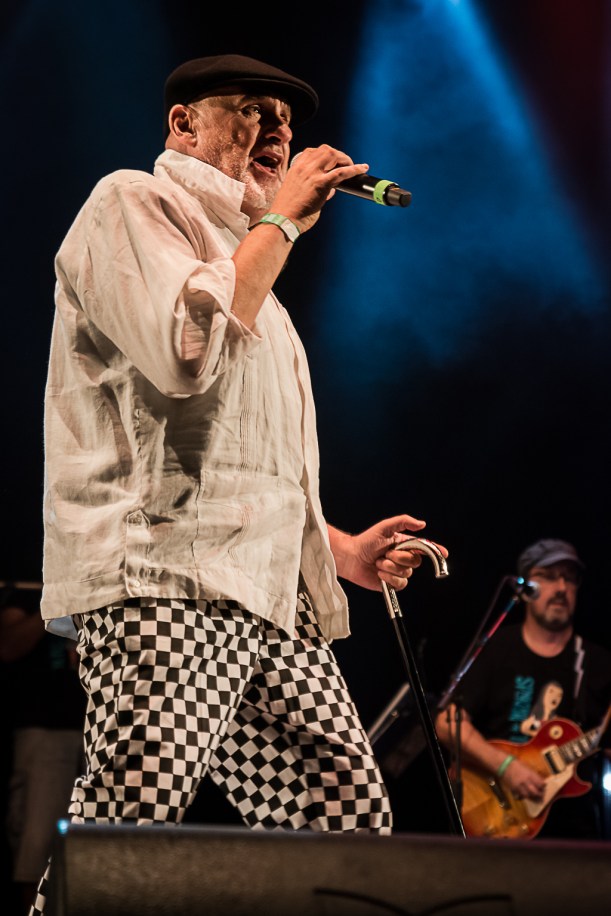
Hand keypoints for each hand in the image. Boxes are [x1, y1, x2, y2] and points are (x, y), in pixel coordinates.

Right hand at [270, 144, 368, 232]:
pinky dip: (354, 169)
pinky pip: (341, 172)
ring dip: (345, 159)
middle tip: (345, 165)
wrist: (282, 220)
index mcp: (296, 168)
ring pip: (333, 155)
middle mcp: (304, 167)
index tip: (332, 162)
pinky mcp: (320, 184)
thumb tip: (331, 190)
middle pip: (325, 150)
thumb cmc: (288, 211)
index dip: (325, 155)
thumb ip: (314, 188)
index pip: (312, 151)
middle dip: (338, 155)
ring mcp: (312, 174)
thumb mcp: (298, 193)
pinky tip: (362, 169)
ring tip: (352, 166)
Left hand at [329, 515, 447, 591]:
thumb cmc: (366, 541)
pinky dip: (388, 578)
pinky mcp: (392, 583)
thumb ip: (403, 522)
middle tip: (386, 553)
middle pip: (415, 561)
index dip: (436, 551)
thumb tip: (422, 524)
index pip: (424, 548)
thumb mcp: (385, 527)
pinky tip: (379, 573)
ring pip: (406, 573)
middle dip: (400, 557)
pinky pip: (400, 584)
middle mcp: (403, 558)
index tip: (444, 554)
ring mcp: (398, 571)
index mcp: (404, 545)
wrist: (351, 557)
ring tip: (378, 563)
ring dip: (390, 567)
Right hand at [502, 758, 545, 801]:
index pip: (540, 783)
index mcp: (530, 774)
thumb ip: (533, 774)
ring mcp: (519, 786)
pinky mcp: (514, 789)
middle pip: (535, 792)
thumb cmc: (515, 763)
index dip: (543, 786)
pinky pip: (520, 795)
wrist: (503, 764)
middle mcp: (525, 781)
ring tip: (536, 798)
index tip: (544, 787)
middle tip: (542, 795)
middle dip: (540, 794)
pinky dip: (524, 797)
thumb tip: (540, 780)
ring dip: (533, 797)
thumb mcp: (527, 766)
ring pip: (528, 795)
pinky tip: (526, 796)